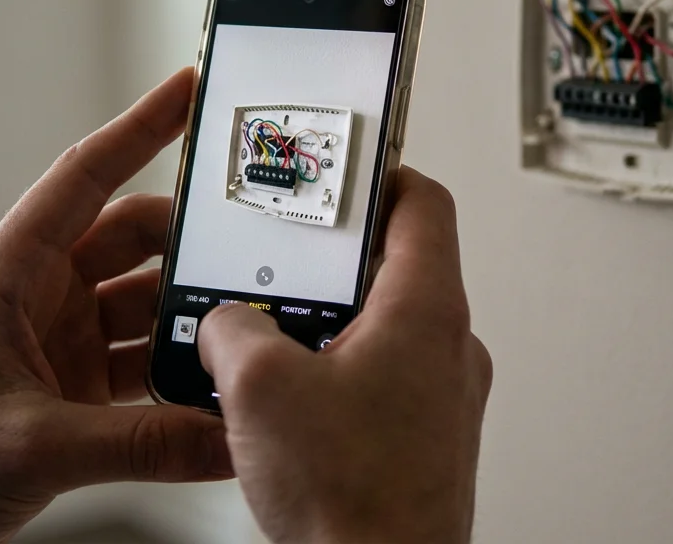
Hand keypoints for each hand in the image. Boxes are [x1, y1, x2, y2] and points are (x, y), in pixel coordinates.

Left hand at [0, 69, 232, 543]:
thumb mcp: (31, 447)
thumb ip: (139, 445)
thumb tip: (225, 437)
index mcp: (7, 273)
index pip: (85, 178)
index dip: (140, 128)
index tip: (190, 89)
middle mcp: (38, 294)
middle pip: (132, 238)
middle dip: (191, 238)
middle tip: (251, 239)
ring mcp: (61, 339)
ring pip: (146, 300)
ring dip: (191, 313)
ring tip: (244, 323)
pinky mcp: (78, 385)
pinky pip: (144, 356)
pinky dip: (181, 366)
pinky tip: (215, 380)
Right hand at [198, 168, 492, 543]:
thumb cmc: (355, 503)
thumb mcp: (259, 390)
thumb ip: (232, 330)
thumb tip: (224, 325)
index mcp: (425, 311)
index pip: (423, 203)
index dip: (380, 174)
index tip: (343, 170)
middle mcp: (448, 349)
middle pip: (399, 266)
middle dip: (332, 263)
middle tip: (286, 261)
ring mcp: (443, 398)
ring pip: (386, 330)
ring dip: (330, 327)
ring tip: (275, 342)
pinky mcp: (426, 440)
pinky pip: (383, 383)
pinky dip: (339, 378)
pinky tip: (291, 406)